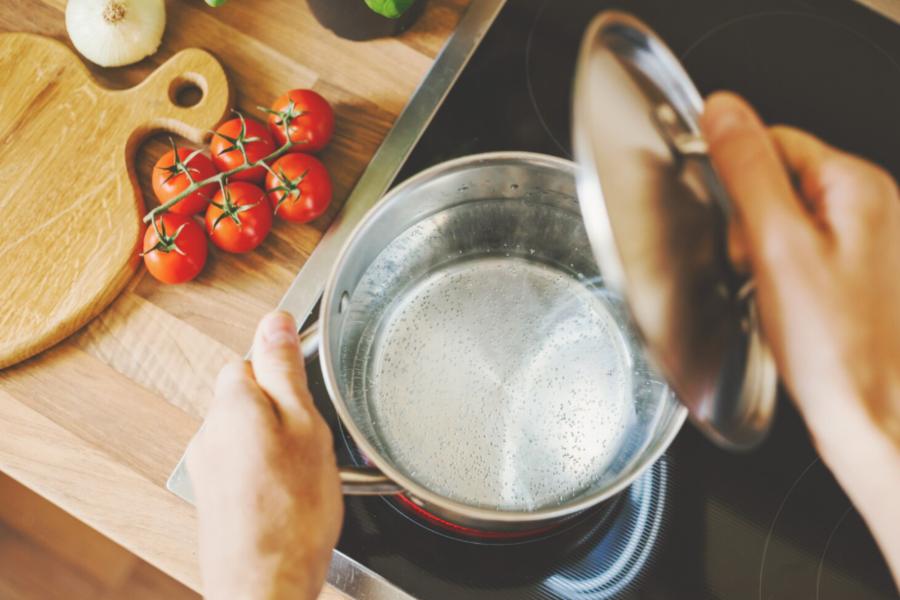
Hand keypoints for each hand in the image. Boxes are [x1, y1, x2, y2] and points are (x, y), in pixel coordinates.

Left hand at [186, 312, 342, 599]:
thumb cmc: (291, 514)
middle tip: (315, 438)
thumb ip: (284, 370)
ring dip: (275, 440)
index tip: (310, 393)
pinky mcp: (214, 495)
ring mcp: (208, 465)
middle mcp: (210, 430)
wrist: (264, 585)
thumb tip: (274, 321)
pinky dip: (265, 469)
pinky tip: (290, 494)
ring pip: (248, 430)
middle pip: (249, 393)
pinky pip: (244, 462)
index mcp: (232, 402)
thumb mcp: (304, 426)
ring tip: (306, 472)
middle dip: (282, 408)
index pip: (253, 356)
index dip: (287, 371)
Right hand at [700, 92, 899, 582]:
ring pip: (783, 224)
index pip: (773, 141)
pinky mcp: (854, 278)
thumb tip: (722, 110)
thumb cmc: (839, 348)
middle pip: (777, 183)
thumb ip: (748, 171)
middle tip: (755, 269)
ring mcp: (865, 245)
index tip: (735, 225)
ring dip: (761, 255)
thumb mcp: (777, 247)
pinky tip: (785, 308)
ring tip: (772, 295)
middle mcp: (870, 209)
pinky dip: (779, 278)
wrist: (875, 419)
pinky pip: (797, 257)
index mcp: (857, 187)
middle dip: (749, 224)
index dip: (738, 181)